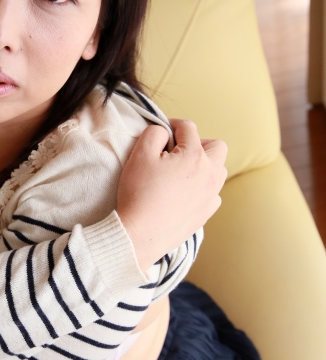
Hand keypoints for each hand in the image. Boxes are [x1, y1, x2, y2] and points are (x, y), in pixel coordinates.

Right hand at [116, 119, 227, 272]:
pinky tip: (185, 192)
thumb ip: (154, 133)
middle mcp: (210, 174)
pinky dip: (203, 188)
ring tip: (182, 171)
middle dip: (199, 143)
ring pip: (219, 170)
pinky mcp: (206, 214)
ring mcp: (211, 195)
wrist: (139, 234)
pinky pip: (214, 194)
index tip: (163, 132)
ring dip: (205, 165)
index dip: (173, 125)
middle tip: (178, 151)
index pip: (188, 128)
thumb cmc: (139, 193)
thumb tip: (164, 132)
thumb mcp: (140, 154)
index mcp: (194, 156)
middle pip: (217, 147)